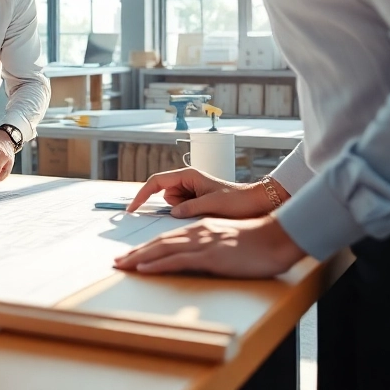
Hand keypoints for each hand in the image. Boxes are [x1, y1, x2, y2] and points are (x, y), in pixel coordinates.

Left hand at [113, 216, 305, 277]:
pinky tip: (144, 269)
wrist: (276, 239)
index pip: (167, 238)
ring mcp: (203, 244)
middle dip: (135, 253)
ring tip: (121, 265)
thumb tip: (196, 257)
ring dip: (139, 258)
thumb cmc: (256, 242)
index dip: (146, 247)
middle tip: (116, 262)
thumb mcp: (226, 240)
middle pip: (158, 242)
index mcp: (200, 229)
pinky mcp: (210, 256)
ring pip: (162, 249)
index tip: (131, 256)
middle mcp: (197, 233)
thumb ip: (209, 244)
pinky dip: (157, 264)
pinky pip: (178, 260)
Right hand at [127, 168, 279, 218]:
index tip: (133, 209)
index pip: (156, 182)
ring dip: (183, 211)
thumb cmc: (238, 200)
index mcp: (188, 175)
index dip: (142, 195)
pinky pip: (182, 209)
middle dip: (173, 206)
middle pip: (165, 194)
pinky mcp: (196, 200)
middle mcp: (187, 181)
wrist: (256, 203)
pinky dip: (188, 214)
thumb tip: (173, 213)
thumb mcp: (212, 204)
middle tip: (195, 209)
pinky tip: (205, 213)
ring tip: (205, 211)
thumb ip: (190, 208)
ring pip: (173, 204)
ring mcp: (191, 191)